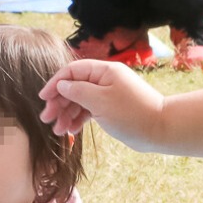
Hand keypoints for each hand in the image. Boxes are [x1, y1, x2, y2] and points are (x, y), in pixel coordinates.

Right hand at [38, 59, 165, 150]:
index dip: (56, 83)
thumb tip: (62, 85)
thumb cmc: (131, 114)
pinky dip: (79, 119)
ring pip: (80, 101)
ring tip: (58, 130)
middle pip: (74, 87)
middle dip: (59, 103)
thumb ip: (77, 91)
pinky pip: (89, 110)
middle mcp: (105, 80)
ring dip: (67, 114)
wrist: (159, 130)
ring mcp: (108, 95)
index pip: (73, 71)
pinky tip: (71, 130)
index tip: (43, 98)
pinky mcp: (110, 109)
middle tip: (47, 119)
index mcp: (104, 71)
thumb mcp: (100, 101)